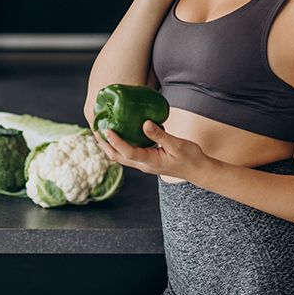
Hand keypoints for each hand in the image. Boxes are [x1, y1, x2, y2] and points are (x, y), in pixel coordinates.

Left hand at [93, 120, 213, 183]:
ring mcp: (143, 164)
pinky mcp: (146, 160)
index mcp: (150, 161)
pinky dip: (118, 145)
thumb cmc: (190, 158)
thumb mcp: (177, 144)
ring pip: (120, 156)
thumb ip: (160, 135)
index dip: (116, 141)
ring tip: (100, 130)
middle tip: (95, 128)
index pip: (128, 152)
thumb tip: (145, 124)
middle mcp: (143, 164)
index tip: (107, 130)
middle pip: (117, 156)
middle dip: (104, 144)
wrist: (198, 171)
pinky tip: (118, 134)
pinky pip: (127, 153)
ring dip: (108, 145)